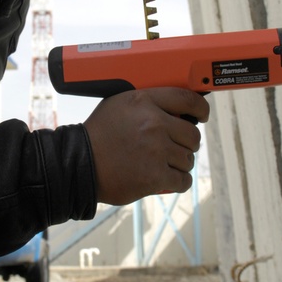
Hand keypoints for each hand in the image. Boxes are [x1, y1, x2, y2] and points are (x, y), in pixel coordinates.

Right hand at [83, 87, 209, 204]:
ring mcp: (156, 151)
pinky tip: (168, 179)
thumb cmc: (99, 134)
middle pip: (193, 135)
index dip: (201, 109)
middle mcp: (154, 124)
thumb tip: (177, 109)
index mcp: (145, 101)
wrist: (79, 164)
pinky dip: (178, 181)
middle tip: (174, 147)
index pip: (187, 99)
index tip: (202, 116)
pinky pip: (183, 180)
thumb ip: (147, 102)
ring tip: (163, 164)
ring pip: (188, 159)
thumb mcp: (119, 104)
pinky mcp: (155, 176)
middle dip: (187, 143)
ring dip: (180, 163)